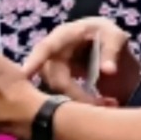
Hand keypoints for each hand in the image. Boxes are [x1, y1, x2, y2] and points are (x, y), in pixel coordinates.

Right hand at [24, 16, 139, 102]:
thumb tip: (108, 71)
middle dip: (74, 93)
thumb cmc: (109, 35)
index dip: (34, 61)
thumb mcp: (116, 37)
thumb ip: (112, 51)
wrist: (109, 46)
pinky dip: (78, 102)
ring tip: (104, 103)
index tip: (24, 75)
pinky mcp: (57, 80)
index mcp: (64, 35)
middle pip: (54, 77)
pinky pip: (61, 94)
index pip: (46, 48)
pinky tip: (99, 104)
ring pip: (56, 89)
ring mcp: (53, 67)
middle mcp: (53, 52)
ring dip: (77, 100)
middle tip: (99, 104)